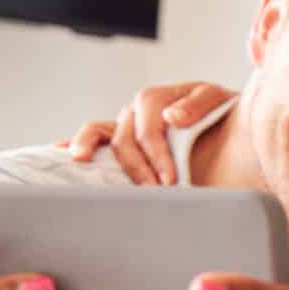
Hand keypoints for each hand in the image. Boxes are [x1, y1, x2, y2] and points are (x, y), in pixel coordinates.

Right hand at [63, 81, 235, 183]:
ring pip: (100, 131)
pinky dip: (76, 143)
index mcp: (161, 98)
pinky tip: (60, 153)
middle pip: (124, 136)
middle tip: (154, 191)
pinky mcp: (122, 135)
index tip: (170, 180)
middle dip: (136, 166)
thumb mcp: (218, 101)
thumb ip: (199, 104)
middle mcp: (139, 109)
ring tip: (82, 160)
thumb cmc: (223, 114)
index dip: (156, 154)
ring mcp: (127, 121)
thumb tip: (171, 117)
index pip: (148, 127)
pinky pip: (94, 136)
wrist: (227, 122)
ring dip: (90, 147)